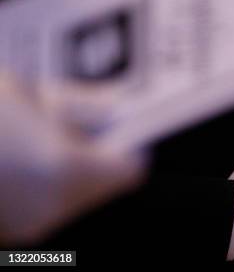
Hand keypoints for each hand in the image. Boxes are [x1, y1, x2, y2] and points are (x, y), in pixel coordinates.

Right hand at [0, 74, 146, 244]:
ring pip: (69, 198)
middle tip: (70, 124)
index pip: (129, 168)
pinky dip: (34, 186)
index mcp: (64, 172)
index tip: (119, 126)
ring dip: (63, 169)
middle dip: (92, 154)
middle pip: (101, 186)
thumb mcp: (25, 90)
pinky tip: (10, 161)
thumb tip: (113, 108)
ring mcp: (23, 228)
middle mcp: (49, 211)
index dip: (127, 144)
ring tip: (28, 138)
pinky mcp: (3, 234)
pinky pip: (38, 208)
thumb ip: (79, 103)